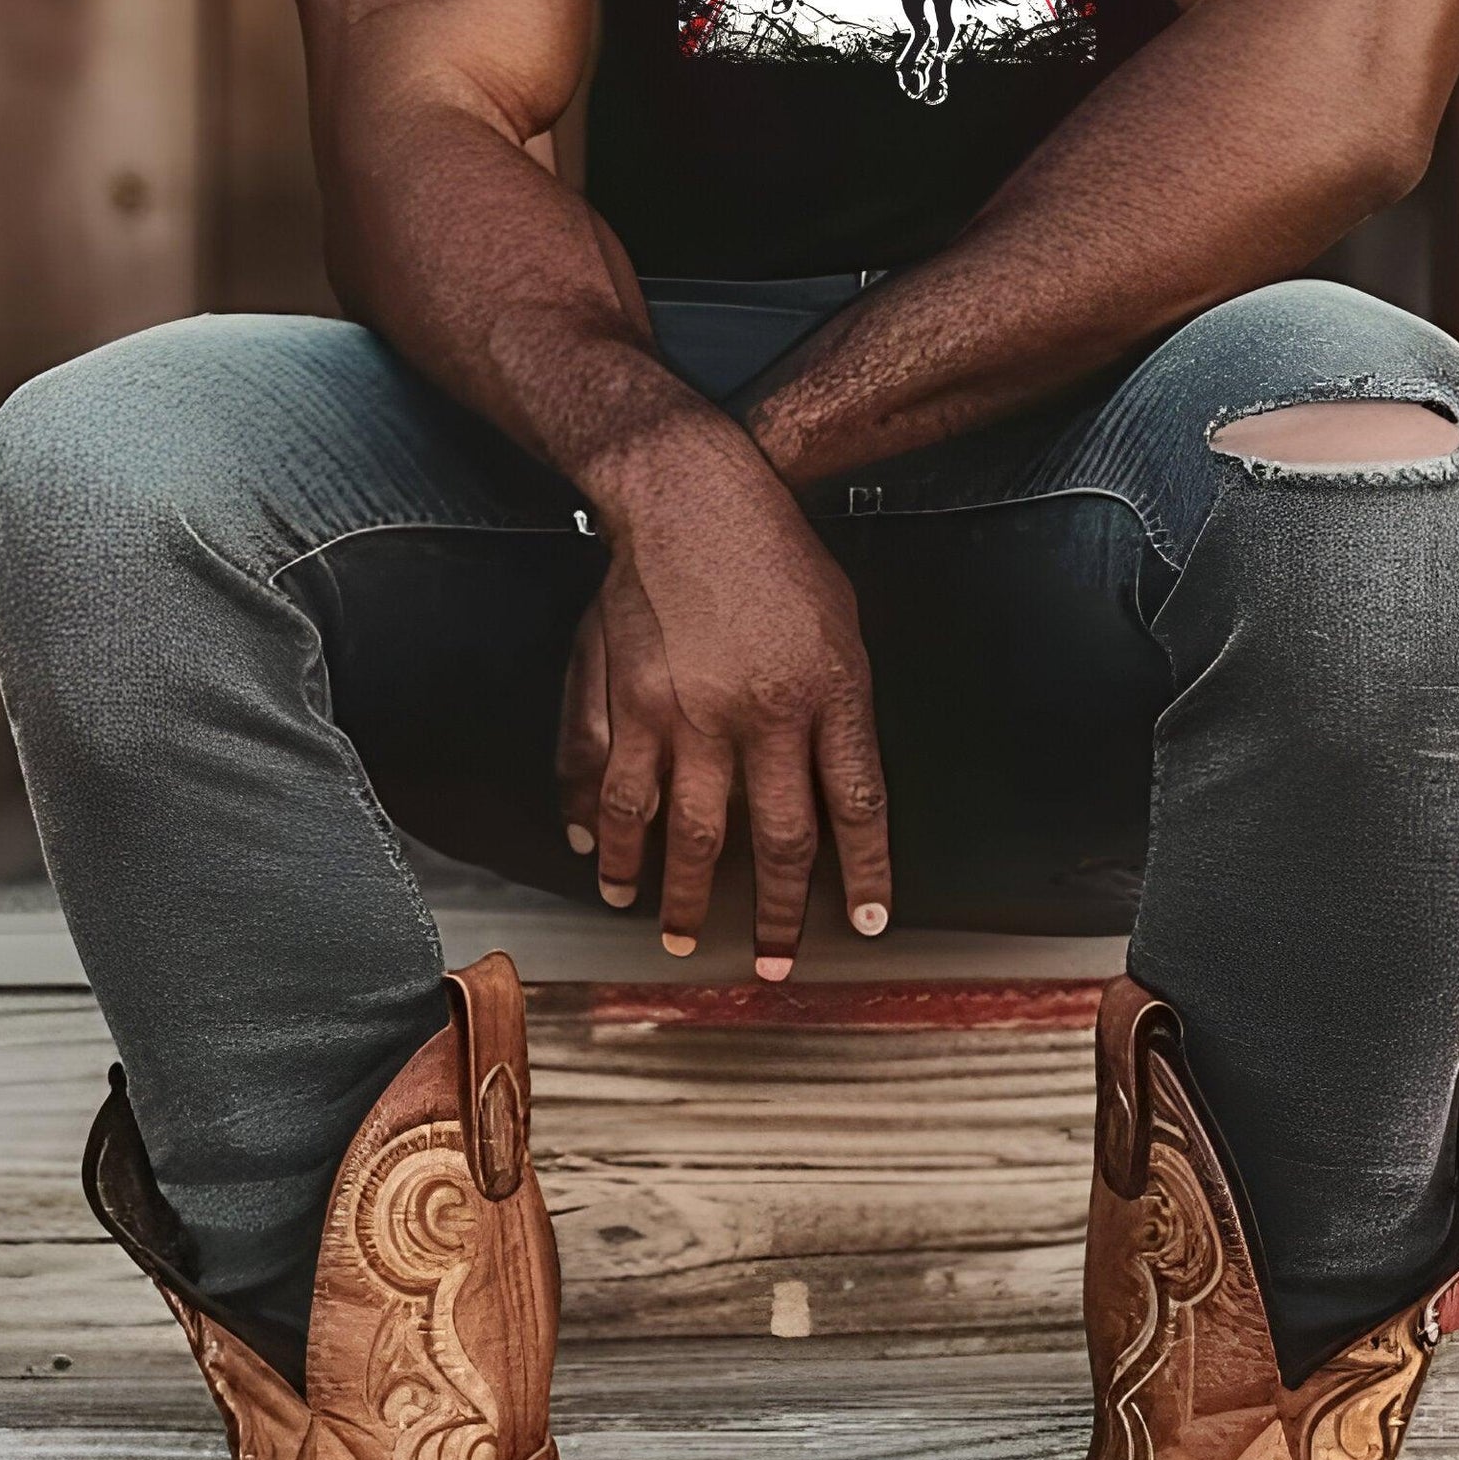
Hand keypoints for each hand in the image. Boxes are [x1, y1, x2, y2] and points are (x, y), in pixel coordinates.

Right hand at [554, 427, 891, 978]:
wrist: (689, 494)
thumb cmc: (774, 554)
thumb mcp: (841, 628)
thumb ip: (841, 713)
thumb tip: (839, 796)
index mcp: (824, 692)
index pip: (855, 808)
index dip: (863, 877)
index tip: (863, 928)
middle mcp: (752, 713)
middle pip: (769, 840)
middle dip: (771, 916)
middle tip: (767, 965)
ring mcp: (678, 709)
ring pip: (677, 828)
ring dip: (673, 890)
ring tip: (669, 929)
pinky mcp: (620, 695)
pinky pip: (603, 779)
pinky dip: (596, 826)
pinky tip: (594, 854)